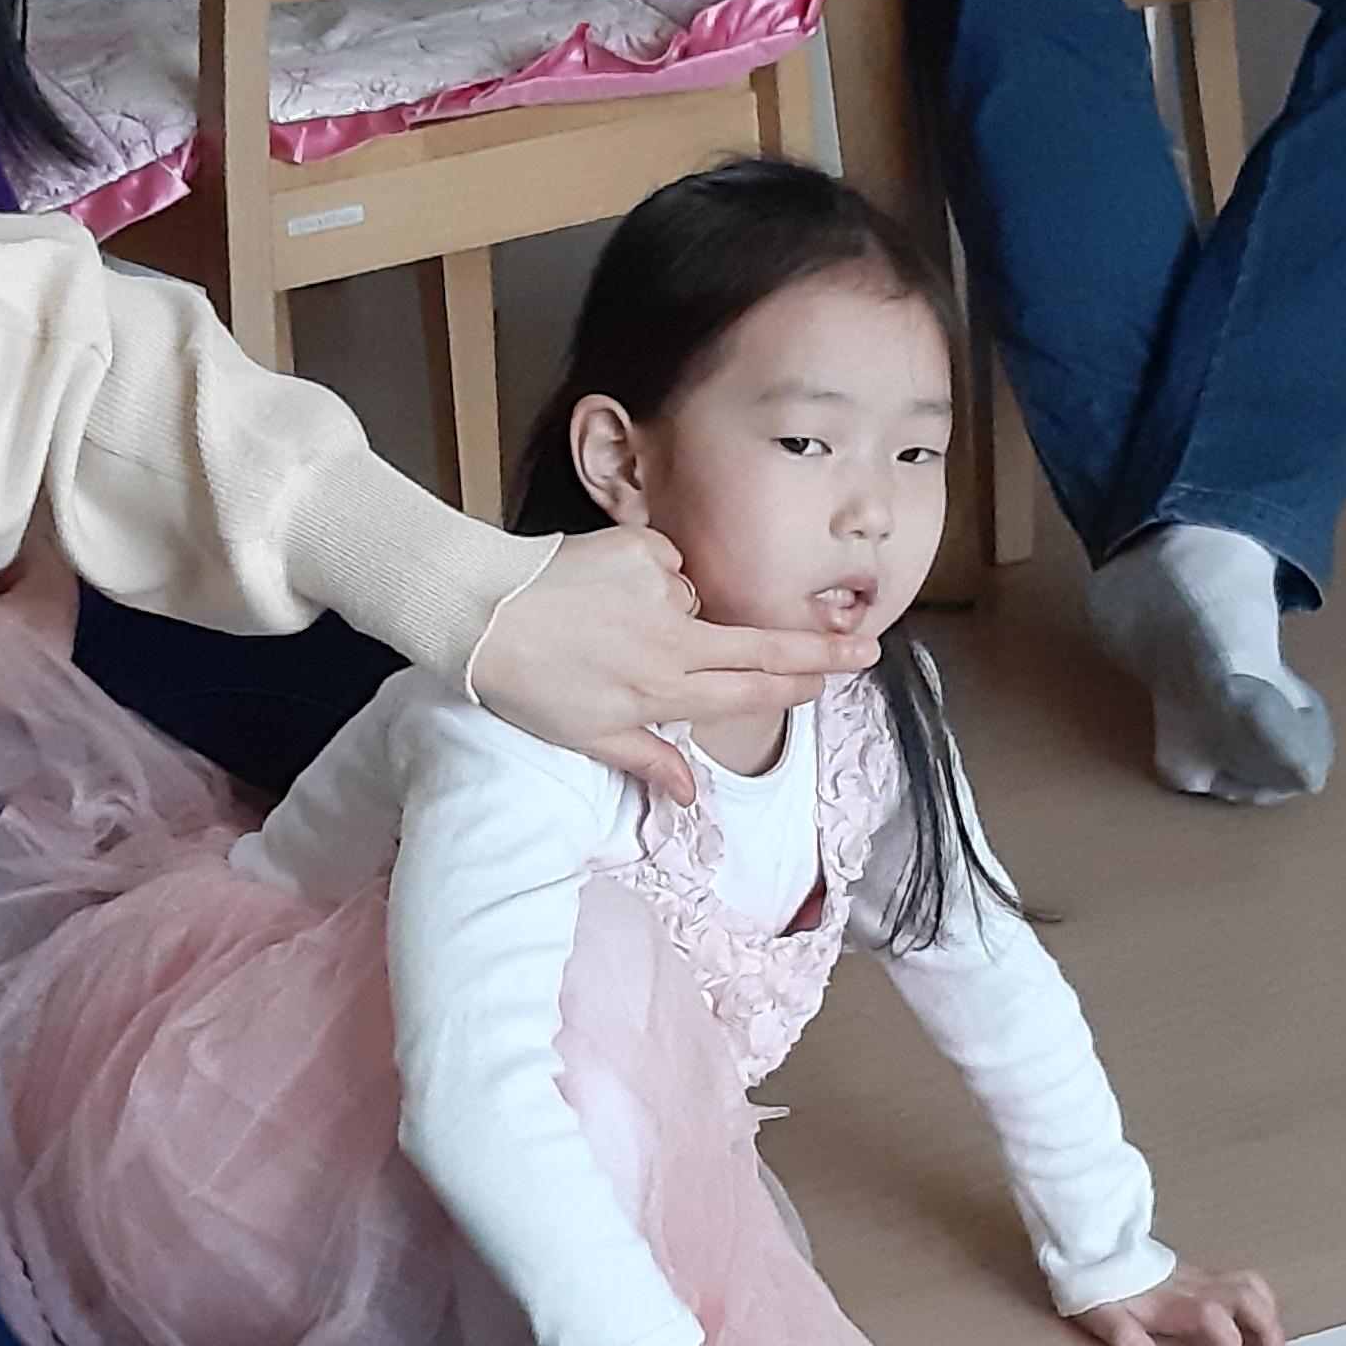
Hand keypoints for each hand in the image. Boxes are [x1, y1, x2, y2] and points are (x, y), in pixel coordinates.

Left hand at [471, 526, 842, 807]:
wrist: (478, 613)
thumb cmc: (527, 683)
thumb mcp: (586, 738)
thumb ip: (649, 759)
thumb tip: (694, 795)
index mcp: (663, 691)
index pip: (751, 691)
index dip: (800, 685)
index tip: (840, 677)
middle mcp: (672, 642)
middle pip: (762, 647)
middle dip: (820, 649)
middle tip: (867, 644)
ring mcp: (659, 591)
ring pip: (694, 606)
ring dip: (674, 617)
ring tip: (608, 628)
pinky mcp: (639, 550)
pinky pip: (662, 566)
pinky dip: (644, 578)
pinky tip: (602, 591)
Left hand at [1076, 1269, 1286, 1345]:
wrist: (1100, 1251)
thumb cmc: (1105, 1289)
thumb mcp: (1103, 1315)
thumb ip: (1123, 1336)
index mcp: (1176, 1300)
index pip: (1215, 1316)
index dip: (1228, 1340)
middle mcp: (1197, 1287)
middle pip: (1247, 1297)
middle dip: (1268, 1327)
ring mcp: (1205, 1279)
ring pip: (1251, 1285)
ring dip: (1270, 1313)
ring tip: (1277, 1343)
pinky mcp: (1206, 1276)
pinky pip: (1245, 1281)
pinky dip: (1263, 1300)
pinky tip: (1263, 1320)